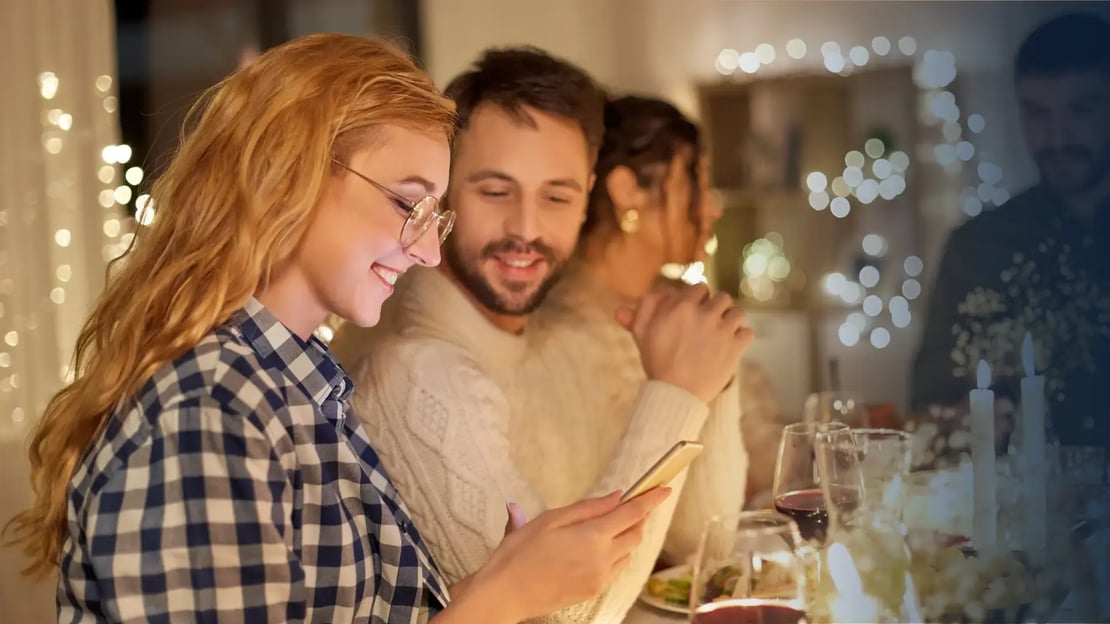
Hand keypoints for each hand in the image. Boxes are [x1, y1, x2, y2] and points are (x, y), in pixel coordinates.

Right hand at [465, 488, 671, 621]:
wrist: (505, 594)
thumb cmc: (519, 554)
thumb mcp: (550, 520)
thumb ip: (588, 508)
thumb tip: (617, 497)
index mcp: (591, 537)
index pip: (632, 514)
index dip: (651, 499)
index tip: (664, 489)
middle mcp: (602, 560)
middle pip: (635, 534)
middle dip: (638, 517)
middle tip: (630, 504)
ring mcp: (600, 579)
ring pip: (628, 553)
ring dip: (627, 536)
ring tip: (608, 525)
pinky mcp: (593, 591)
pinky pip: (616, 569)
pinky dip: (616, 554)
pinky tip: (598, 548)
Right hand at [616, 284, 753, 402]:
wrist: (675, 394)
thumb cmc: (657, 362)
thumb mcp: (642, 333)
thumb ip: (642, 309)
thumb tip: (647, 293)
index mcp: (682, 306)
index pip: (700, 288)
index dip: (698, 299)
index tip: (695, 312)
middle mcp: (704, 314)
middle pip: (722, 297)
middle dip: (716, 309)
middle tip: (708, 324)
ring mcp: (722, 331)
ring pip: (738, 313)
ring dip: (731, 321)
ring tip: (721, 334)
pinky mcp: (735, 348)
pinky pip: (748, 333)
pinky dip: (741, 339)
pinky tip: (730, 347)